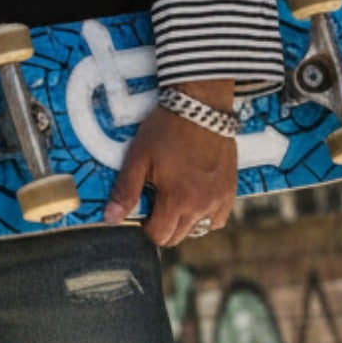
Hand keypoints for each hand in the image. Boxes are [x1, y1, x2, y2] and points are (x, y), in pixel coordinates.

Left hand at [103, 107, 236, 246]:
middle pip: (178, 236)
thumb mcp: (138, 158)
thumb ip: (126, 191)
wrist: (200, 106)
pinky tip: (196, 197)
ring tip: (176, 199)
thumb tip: (111, 219)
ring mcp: (218, 199)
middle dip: (164, 226)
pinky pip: (218, 218)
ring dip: (185, 222)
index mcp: (177, 200)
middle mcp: (201, 205)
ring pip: (199, 229)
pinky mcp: (230, 189)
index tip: (144, 209)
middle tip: (157, 201)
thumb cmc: (165, 129)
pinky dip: (206, 215)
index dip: (146, 226)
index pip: (159, 235)